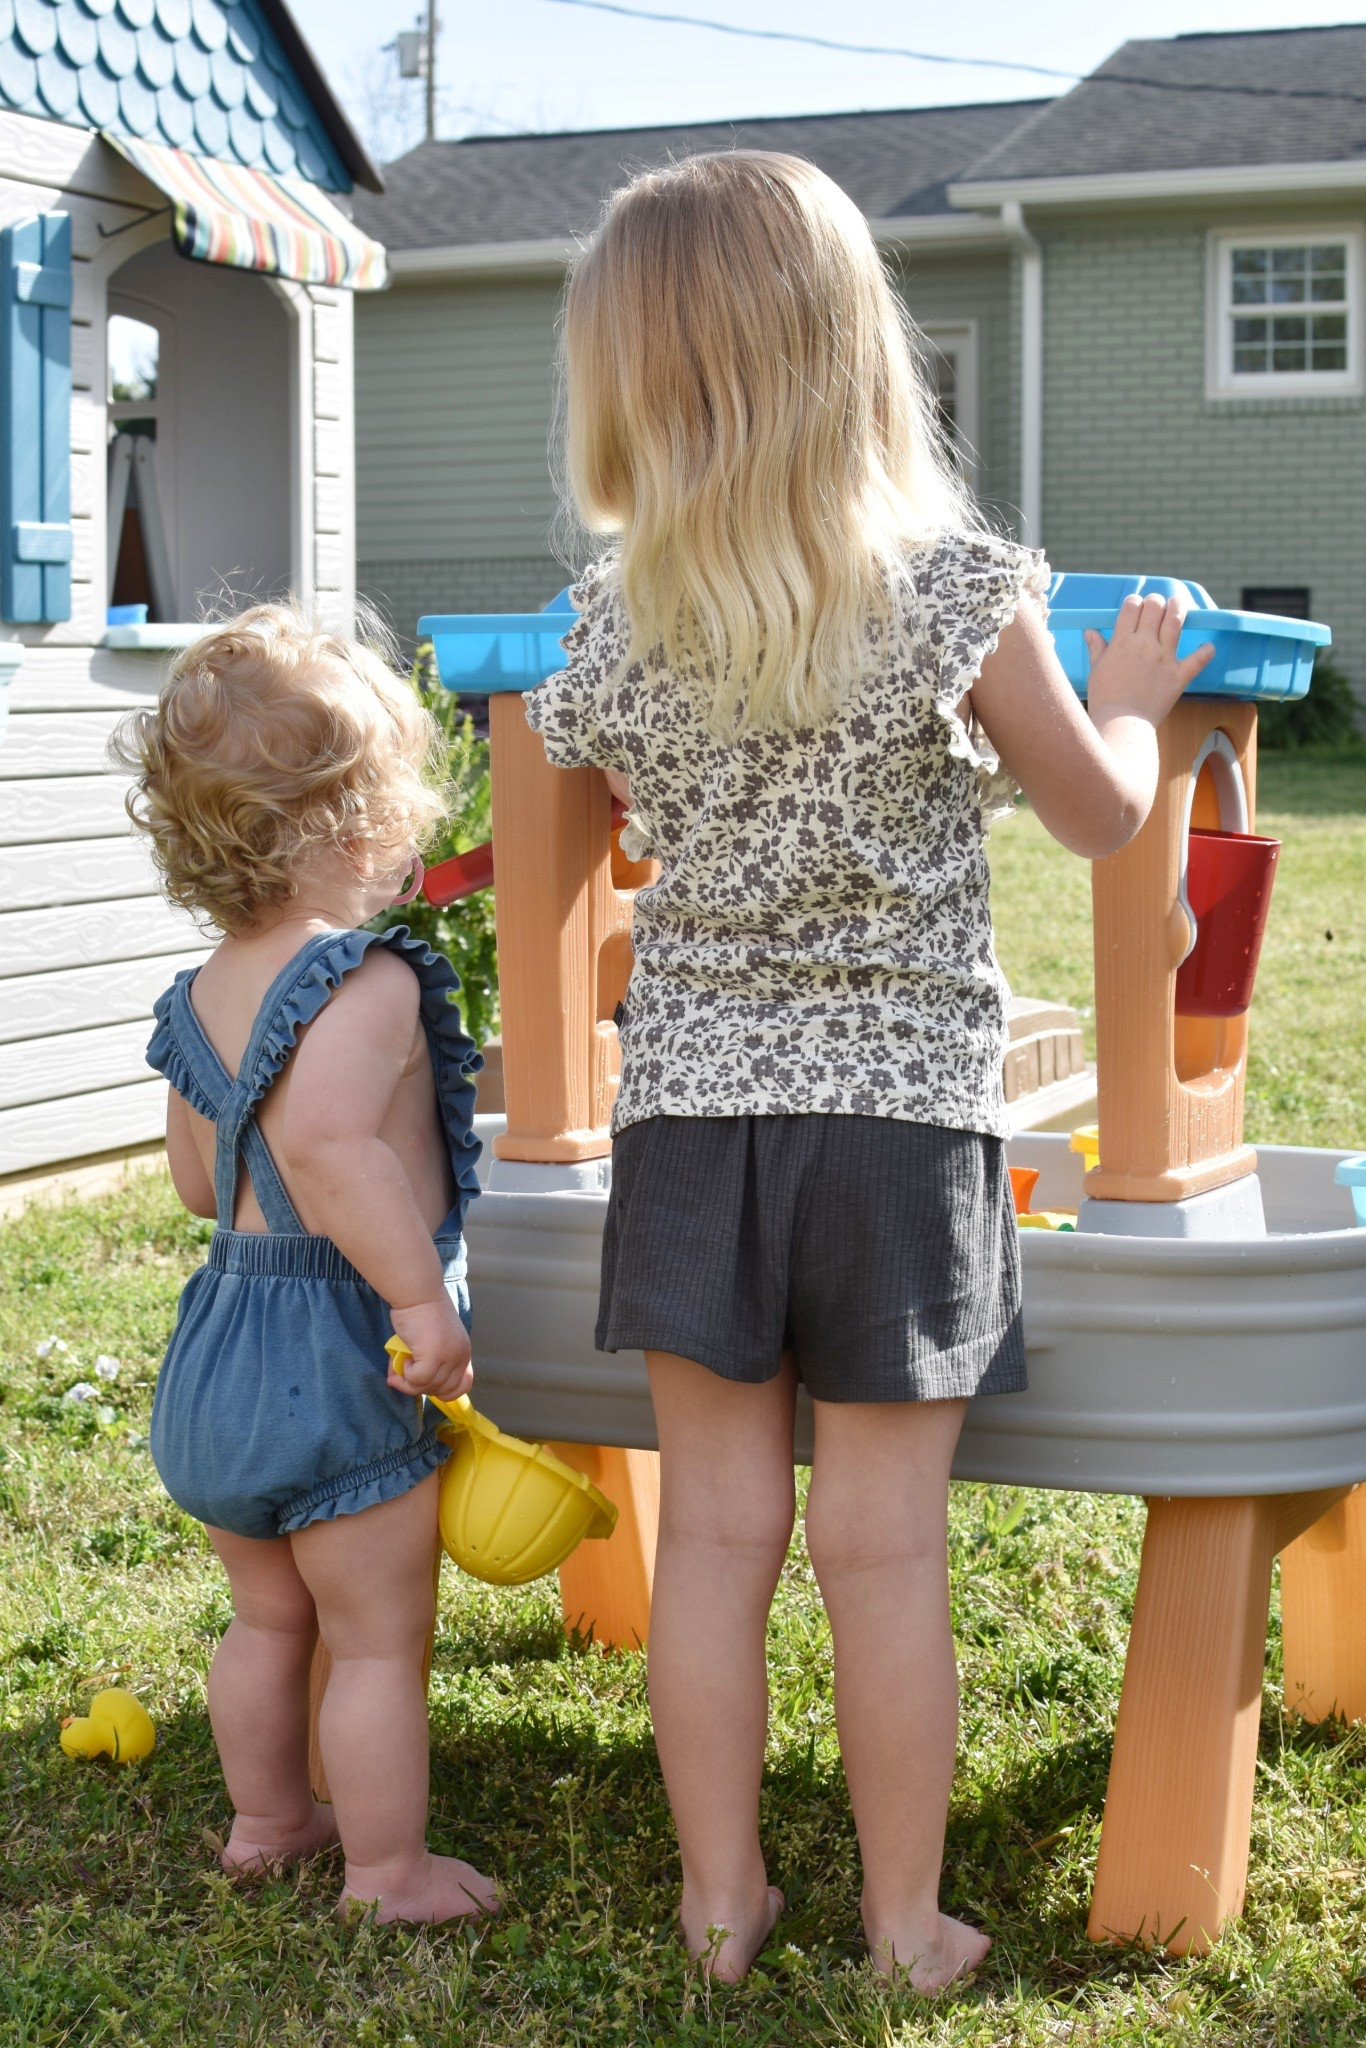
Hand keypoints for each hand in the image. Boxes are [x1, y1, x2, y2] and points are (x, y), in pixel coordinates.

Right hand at [387, 1294, 472, 1403]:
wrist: (417, 1292)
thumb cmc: (421, 1311)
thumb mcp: (436, 1339)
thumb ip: (433, 1360)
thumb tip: (414, 1383)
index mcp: (464, 1352)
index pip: (462, 1386)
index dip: (441, 1391)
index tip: (423, 1382)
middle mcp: (461, 1356)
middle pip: (442, 1391)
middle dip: (420, 1387)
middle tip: (401, 1374)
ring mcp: (449, 1357)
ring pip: (427, 1387)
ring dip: (407, 1380)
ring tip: (398, 1364)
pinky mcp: (434, 1357)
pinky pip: (417, 1380)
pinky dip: (405, 1375)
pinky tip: (402, 1358)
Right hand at [1084, 593, 1215, 726]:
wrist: (1121, 722)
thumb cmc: (1104, 699)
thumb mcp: (1096, 670)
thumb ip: (1097, 648)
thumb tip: (1090, 632)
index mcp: (1122, 641)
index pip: (1131, 607)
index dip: (1134, 602)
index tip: (1136, 605)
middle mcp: (1144, 644)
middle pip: (1154, 608)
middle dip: (1155, 602)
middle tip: (1157, 606)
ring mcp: (1164, 658)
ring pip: (1175, 621)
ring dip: (1178, 608)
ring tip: (1179, 604)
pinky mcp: (1179, 675)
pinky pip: (1198, 659)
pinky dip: (1205, 652)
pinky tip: (1208, 647)